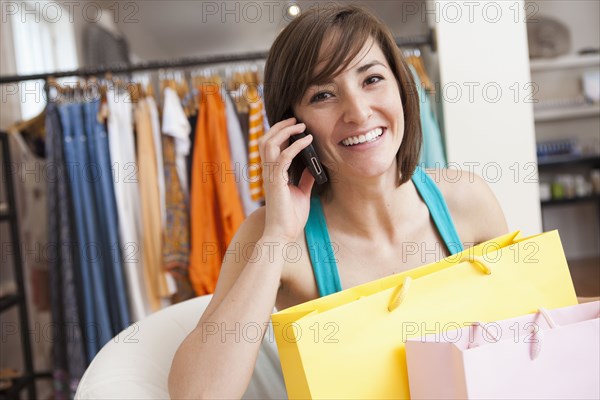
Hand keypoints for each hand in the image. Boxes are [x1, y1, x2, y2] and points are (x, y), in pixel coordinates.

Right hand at [258, 117, 315, 241]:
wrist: (283, 234)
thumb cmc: (291, 217)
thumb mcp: (302, 193)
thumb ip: (305, 178)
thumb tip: (312, 166)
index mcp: (271, 173)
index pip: (270, 146)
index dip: (279, 132)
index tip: (294, 125)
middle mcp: (267, 172)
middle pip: (266, 139)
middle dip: (280, 126)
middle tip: (296, 119)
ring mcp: (270, 176)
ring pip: (269, 144)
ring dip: (285, 131)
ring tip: (300, 125)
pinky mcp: (276, 182)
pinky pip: (283, 157)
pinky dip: (295, 146)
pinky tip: (307, 141)